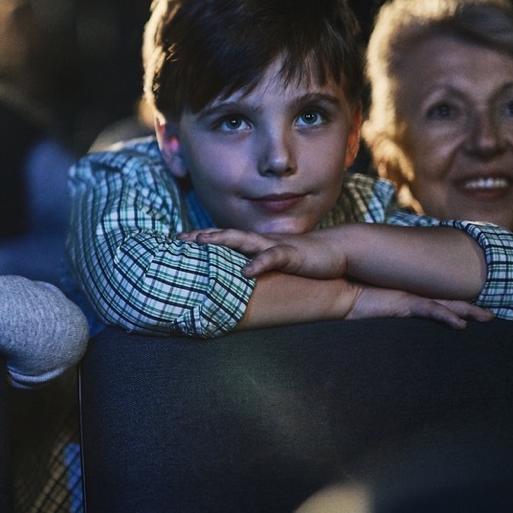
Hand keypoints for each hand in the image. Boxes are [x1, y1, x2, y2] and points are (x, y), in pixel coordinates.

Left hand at [180, 228, 347, 280]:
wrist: (336, 251)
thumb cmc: (302, 259)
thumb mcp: (274, 263)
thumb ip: (256, 266)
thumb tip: (237, 278)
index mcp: (255, 244)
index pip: (222, 239)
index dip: (200, 238)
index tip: (176, 241)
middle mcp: (259, 241)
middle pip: (225, 234)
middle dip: (201, 236)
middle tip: (178, 239)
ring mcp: (274, 245)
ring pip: (243, 239)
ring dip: (221, 239)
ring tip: (201, 242)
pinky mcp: (291, 254)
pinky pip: (271, 257)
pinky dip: (257, 263)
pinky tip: (245, 271)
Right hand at [347, 284, 493, 328]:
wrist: (338, 294)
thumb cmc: (350, 302)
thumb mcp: (371, 311)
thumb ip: (382, 314)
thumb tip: (384, 329)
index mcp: (406, 297)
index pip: (436, 300)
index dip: (455, 305)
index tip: (471, 312)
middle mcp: (411, 294)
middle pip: (448, 300)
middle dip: (471, 307)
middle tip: (491, 315)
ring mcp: (409, 297)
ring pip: (447, 303)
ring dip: (469, 310)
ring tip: (489, 317)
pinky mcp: (404, 303)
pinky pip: (431, 310)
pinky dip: (447, 317)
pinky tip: (461, 326)